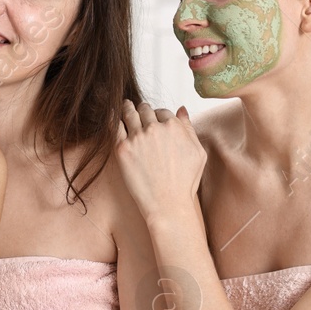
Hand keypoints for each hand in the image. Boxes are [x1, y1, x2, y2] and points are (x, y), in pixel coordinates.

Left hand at [114, 101, 206, 222]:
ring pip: (129, 114)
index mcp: (174, 126)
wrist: (168, 203)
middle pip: (145, 110)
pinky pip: (115, 126)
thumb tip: (181, 110)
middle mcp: (154, 128)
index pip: (162, 111)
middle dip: (143, 109)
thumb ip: (189, 128)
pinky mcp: (122, 149)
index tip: (154, 119)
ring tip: (125, 106)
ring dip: (127, 108)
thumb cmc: (185, 182)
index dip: (158, 115)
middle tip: (138, 109)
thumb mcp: (198, 152)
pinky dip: (114, 118)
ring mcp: (137, 137)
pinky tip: (113, 116)